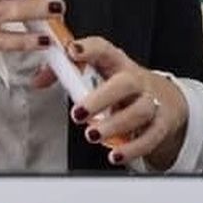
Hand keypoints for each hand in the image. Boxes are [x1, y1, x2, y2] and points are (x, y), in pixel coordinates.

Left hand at [61, 36, 187, 170]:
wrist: (165, 100)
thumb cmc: (122, 85)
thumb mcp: (98, 73)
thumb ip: (64, 74)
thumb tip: (37, 80)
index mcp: (117, 62)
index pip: (104, 49)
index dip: (89, 48)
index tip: (72, 51)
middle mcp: (136, 80)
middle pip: (125, 83)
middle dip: (101, 98)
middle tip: (78, 113)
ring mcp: (151, 101)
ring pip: (139, 111)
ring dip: (114, 125)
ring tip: (93, 135)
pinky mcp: (160, 124)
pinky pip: (150, 136)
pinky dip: (133, 148)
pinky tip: (115, 155)